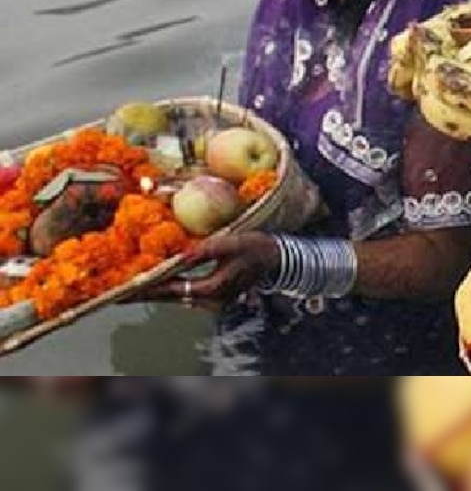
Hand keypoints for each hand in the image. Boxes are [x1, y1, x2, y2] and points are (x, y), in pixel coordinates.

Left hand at [141, 232, 280, 310]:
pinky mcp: (215, 296)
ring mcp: (213, 301)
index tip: (127, 289)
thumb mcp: (232, 243)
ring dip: (156, 293)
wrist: (278, 259)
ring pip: (178, 298)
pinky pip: (186, 294)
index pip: (173, 289)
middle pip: (171, 298)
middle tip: (119, 295)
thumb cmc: (256, 248)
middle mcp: (211, 300)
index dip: (149, 288)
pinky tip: (158, 285)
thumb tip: (180, 255)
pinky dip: (170, 290)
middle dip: (146, 295)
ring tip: (133, 290)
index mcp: (214, 288)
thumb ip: (206, 250)